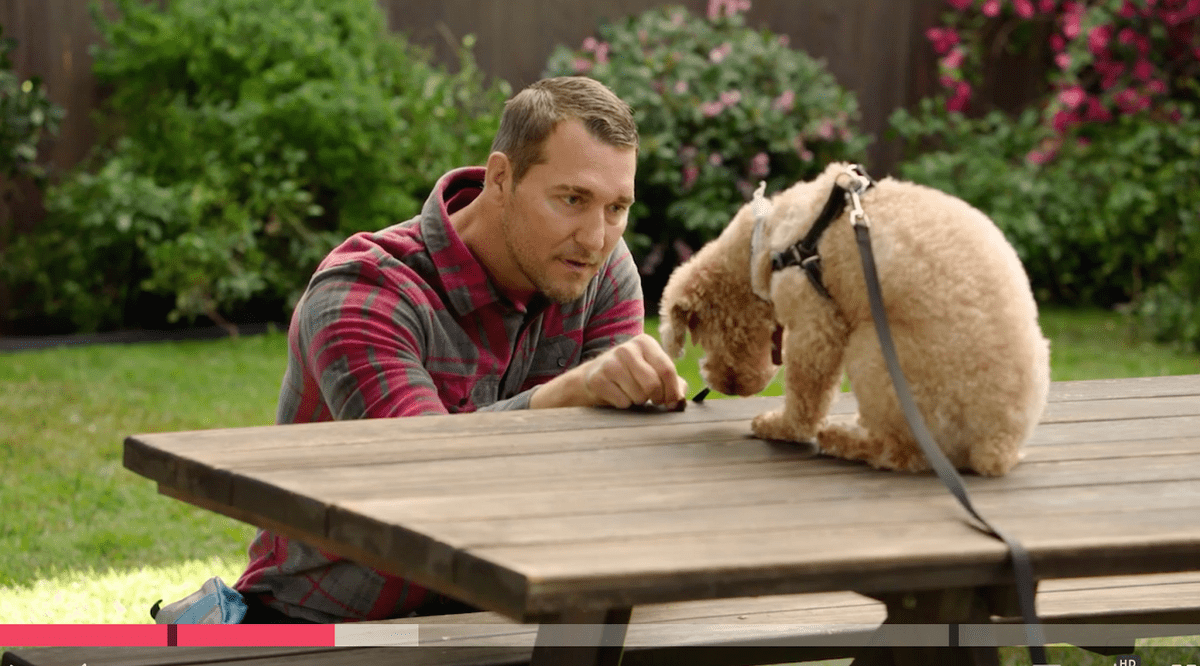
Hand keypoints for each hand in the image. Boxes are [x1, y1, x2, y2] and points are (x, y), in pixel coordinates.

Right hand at [530, 334, 687, 408]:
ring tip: (631, 392)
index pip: (667, 370)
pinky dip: (624, 404)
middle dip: (655, 398)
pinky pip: (622, 402)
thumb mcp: (653, 372)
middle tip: (651, 399)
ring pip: (638, 395)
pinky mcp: (598, 378)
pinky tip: (617, 395)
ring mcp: (610, 362)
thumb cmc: (631, 375)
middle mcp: (627, 348)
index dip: (673, 392)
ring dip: (638, 401)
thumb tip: (680, 400)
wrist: (595, 377)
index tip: (671, 403)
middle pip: (653, 384)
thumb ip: (673, 383)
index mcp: (645, 343)